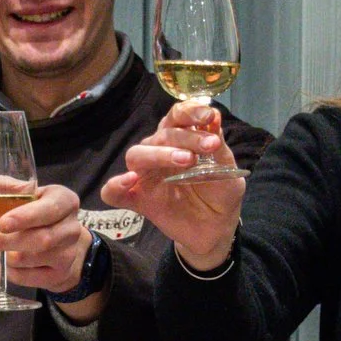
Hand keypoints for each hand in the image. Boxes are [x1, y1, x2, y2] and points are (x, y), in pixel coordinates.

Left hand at [0, 174, 90, 291]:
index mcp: (64, 201)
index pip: (48, 209)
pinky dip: (13, 272)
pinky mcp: (60, 274)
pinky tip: (10, 262)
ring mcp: (68, 254)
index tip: (2, 223)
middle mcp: (71, 228)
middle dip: (3, 241)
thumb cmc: (37, 212)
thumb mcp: (21, 195)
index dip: (26, 217)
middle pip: (39, 239)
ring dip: (7, 255)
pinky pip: (29, 278)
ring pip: (31, 259)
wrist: (65, 244)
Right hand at [100, 101, 241, 270]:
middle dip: (185, 137)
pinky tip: (129, 180)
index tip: (209, 117)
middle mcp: (159, 152)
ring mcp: (145, 177)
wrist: (216, 230)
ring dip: (159, 154)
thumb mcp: (228, 172)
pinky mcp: (137, 200)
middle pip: (160, 135)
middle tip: (208, 146)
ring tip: (187, 160)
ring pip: (136, 155)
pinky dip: (115, 185)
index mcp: (180, 140)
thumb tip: (214, 118)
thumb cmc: (220, 195)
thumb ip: (219, 149)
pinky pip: (113, 192)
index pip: (177, 116)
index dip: (190, 111)